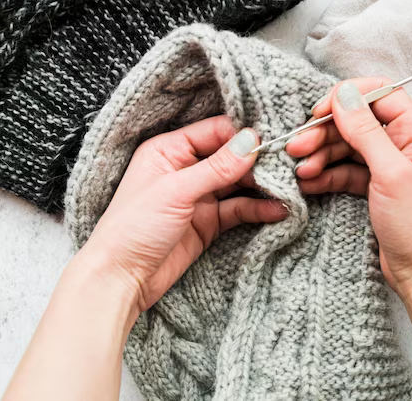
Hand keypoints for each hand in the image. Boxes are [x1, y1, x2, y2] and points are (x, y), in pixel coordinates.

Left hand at [80, 116, 286, 310]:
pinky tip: (278, 211)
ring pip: (238, 184)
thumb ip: (217, 167)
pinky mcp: (208, 222)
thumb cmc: (134, 227)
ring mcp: (199, 196)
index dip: (243, 137)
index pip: (216, 132)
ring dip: (262, 187)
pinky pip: (238, 209)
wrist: (121, 279)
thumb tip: (251, 140)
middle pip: (231, 157)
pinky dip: (258, 210)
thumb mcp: (176, 191)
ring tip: (290, 190)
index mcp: (169, 150)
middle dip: (258, 164)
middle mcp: (186, 169)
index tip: (272, 143)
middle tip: (288, 169)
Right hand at [286, 78, 411, 297]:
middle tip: (297, 147)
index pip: (380, 93)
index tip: (319, 111)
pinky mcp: (375, 185)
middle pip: (357, 122)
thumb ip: (365, 130)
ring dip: (321, 156)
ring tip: (300, 171)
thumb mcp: (390, 173)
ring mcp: (388, 165)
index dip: (347, 98)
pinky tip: (308, 182)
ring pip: (347, 147)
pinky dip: (326, 175)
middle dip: (325, 133)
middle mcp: (404, 143)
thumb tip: (344, 94)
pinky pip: (346, 170)